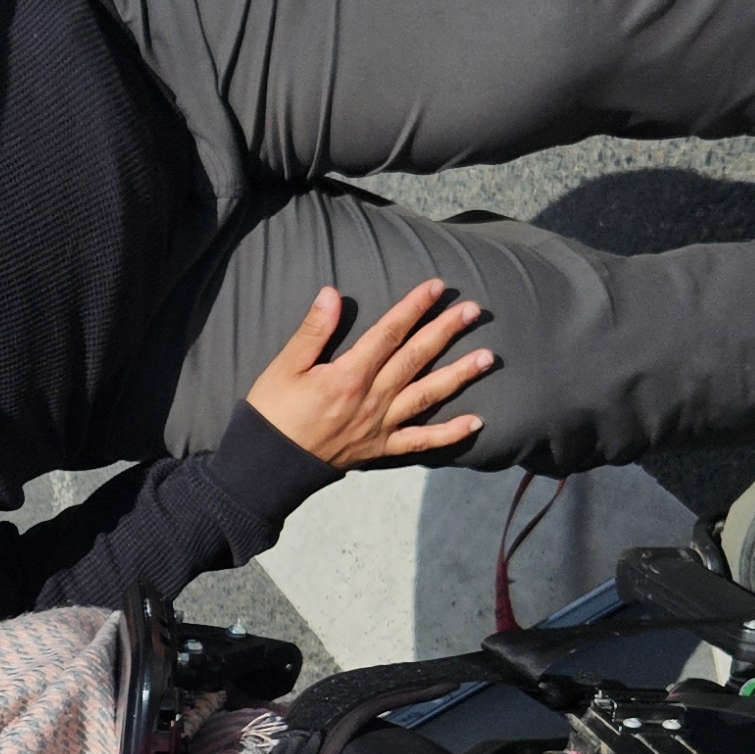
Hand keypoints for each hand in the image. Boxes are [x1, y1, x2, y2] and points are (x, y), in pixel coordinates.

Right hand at [244, 279, 493, 469]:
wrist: (266, 466)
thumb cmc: (272, 413)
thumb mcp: (284, 367)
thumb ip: (312, 330)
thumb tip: (332, 292)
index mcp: (349, 376)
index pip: (389, 333)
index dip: (413, 307)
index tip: (436, 287)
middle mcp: (372, 399)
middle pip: (416, 358)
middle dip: (446, 332)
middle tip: (473, 310)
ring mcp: (380, 426)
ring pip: (427, 396)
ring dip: (459, 376)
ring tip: (488, 357)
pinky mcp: (380, 449)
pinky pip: (421, 442)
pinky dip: (449, 434)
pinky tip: (476, 422)